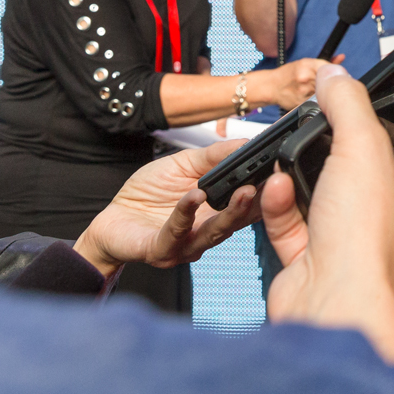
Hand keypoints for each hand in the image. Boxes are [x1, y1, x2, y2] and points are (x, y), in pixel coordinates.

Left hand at [73, 140, 258, 275]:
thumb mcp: (184, 165)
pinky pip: (176, 233)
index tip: (282, 172)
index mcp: (217, 213)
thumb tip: (245, 142)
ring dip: (232, 212)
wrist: (111, 219)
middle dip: (257, 204)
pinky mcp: (161, 251)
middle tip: (272, 185)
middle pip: (239, 221)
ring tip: (245, 192)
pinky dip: (186, 213)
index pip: (249, 204)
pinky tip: (195, 196)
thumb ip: (214, 156)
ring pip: (215, 232)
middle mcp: (207, 233)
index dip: (266, 190)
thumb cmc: (148, 193)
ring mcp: (185, 245)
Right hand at [251, 56, 331, 110]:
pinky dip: (318, 101)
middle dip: (330, 83)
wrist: (271, 87)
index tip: (335, 75)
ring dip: (324, 93)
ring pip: (325, 93)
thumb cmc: (288, 74)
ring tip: (314, 90)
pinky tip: (310, 97)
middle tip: (324, 84)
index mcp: (307, 65)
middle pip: (330, 81)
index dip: (335, 72)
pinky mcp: (303, 103)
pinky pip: (318, 102)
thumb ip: (324, 62)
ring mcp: (304, 91)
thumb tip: (341, 57)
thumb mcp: (304, 63)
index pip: (331, 68)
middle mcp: (306, 77)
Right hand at [264, 63, 393, 363]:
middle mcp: (391, 215)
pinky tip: (276, 189)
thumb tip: (334, 76)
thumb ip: (348, 103)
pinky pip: (291, 219)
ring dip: (297, 174)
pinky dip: (279, 204)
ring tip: (289, 158)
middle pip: (362, 165)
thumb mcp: (362, 145)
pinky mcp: (314, 255)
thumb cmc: (366, 235)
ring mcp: (350, 236)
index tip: (379, 105)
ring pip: (320, 190)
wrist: (330, 300)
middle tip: (317, 128)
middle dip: (332, 148)